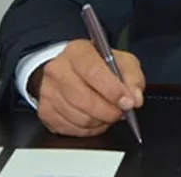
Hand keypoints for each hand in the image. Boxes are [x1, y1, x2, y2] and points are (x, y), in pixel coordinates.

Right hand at [31, 39, 145, 136]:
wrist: (69, 70)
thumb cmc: (97, 65)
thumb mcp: (121, 61)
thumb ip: (132, 76)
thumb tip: (135, 97)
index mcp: (77, 51)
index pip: (94, 72)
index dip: (113, 90)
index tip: (127, 102)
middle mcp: (58, 69)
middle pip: (85, 99)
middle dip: (109, 111)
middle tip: (120, 111)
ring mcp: (48, 91)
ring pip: (80, 117)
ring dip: (100, 121)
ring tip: (107, 113)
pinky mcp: (46, 111)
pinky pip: (72, 129)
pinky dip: (88, 129)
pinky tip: (94, 118)